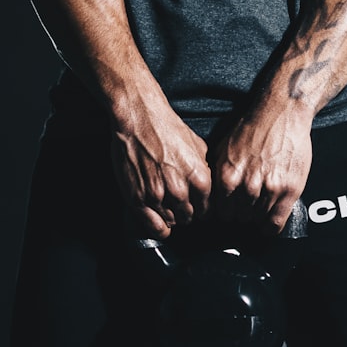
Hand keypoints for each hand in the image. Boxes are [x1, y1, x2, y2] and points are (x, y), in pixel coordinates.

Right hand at [111, 104, 211, 239]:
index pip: (207, 209)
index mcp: (200, 179)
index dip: (201, 207)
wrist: (139, 119)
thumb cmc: (166, 128)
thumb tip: (207, 185)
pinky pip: (155, 227)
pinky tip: (160, 221)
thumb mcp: (198, 146)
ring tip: (166, 204)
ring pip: (172, 222)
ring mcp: (158, 197)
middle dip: (186, 212)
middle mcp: (180, 191)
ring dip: (171, 216)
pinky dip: (159, 227)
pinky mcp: (138, 199)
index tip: (195, 205)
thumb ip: (205, 170)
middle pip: (189, 217)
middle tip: (179, 203)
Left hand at [213, 103, 312, 234]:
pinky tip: (269, 223)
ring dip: (257, 216)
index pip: (220, 212)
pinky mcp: (288, 190)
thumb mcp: (222, 148)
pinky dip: (271, 227)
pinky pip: (276, 222)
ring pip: (257, 220)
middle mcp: (246, 185)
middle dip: (241, 214)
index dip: (226, 212)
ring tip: (260, 205)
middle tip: (247, 205)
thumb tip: (210, 195)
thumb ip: (217, 173)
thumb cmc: (253, 127)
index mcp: (227, 176)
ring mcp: (269, 189)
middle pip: (239, 218)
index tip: (231, 210)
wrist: (281, 113)